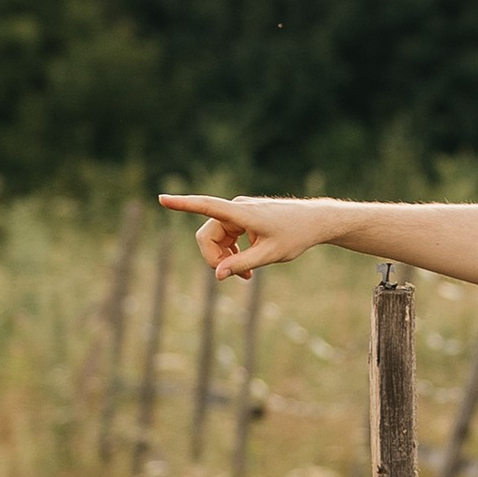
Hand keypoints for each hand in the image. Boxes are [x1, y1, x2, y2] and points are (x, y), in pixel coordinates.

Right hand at [160, 193, 342, 280]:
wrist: (316, 222)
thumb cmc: (296, 236)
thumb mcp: (270, 255)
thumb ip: (242, 264)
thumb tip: (217, 275)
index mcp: (242, 213)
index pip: (206, 206)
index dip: (182, 204)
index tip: (161, 198)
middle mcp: (237, 208)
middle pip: (208, 236)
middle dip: (215, 258)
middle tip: (235, 277)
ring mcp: (240, 212)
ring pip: (217, 239)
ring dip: (226, 258)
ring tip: (246, 277)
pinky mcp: (244, 218)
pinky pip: (227, 237)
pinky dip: (232, 253)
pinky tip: (247, 269)